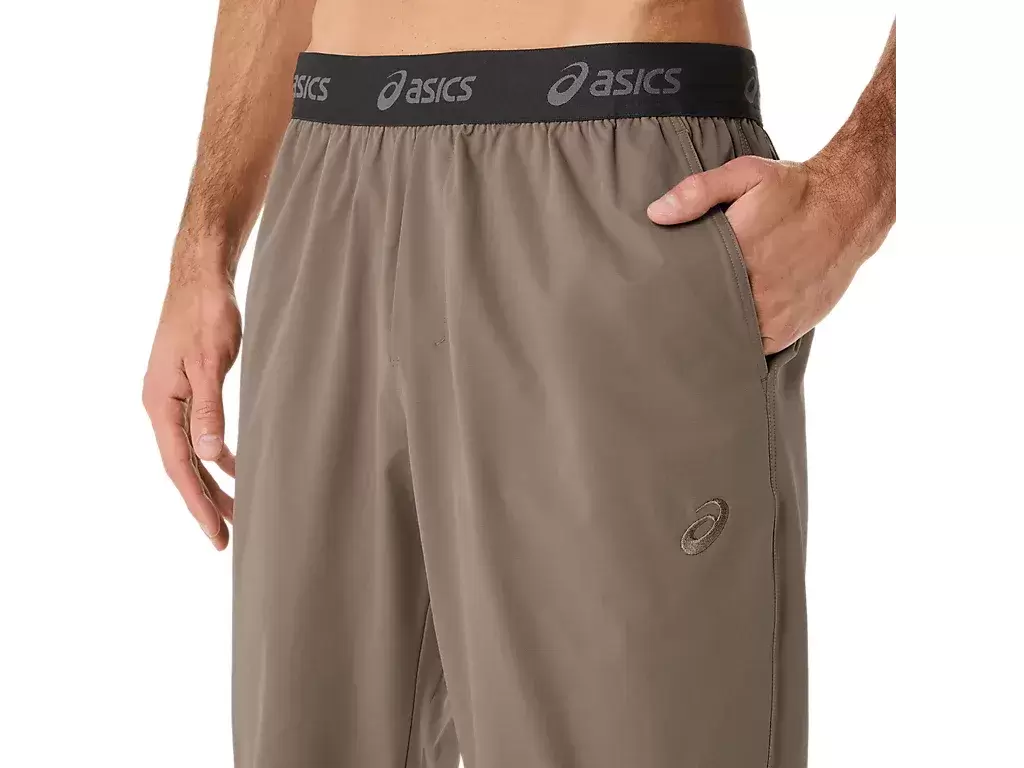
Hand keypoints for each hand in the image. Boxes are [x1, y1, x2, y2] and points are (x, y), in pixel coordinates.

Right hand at [143, 267, 240, 549]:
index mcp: (160, 404)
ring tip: (236, 511)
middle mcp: (161, 406)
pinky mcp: (186, 388)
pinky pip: (199, 433)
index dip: (199, 504)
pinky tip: (233, 467)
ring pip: (192, 453)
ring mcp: (172, 398)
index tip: (217, 535)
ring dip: (212, 482)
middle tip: (227, 538)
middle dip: (206, 503)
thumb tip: (209, 457)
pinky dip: (216, 454)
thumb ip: (209, 410)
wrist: (200, 278)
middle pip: (183, 467)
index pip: (180, 468)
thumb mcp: (211, 362)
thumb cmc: (206, 314)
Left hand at [647, 153, 868, 353]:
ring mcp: (775, 314)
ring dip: (716, 334)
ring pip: (732, 337)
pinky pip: (757, 348)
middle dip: (689, 318)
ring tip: (695, 330)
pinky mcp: (791, 328)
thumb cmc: (794, 190)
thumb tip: (657, 213)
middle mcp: (757, 290)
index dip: (670, 297)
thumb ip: (698, 191)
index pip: (688, 289)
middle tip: (667, 320)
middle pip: (707, 317)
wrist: (851, 206)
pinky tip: (729, 335)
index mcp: (738, 254)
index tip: (655, 300)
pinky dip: (743, 344)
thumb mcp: (745, 175)